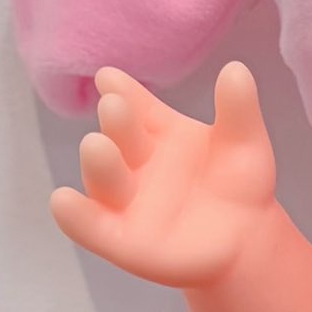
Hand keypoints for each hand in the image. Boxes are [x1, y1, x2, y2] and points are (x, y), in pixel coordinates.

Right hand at [49, 63, 278, 288]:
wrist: (248, 240)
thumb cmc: (239, 185)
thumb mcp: (245, 144)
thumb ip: (238, 111)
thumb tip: (237, 70)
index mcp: (154, 129)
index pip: (135, 104)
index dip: (123, 90)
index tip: (110, 78)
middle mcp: (132, 160)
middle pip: (119, 137)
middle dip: (117, 122)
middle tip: (115, 106)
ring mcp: (125, 200)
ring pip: (103, 180)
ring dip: (97, 164)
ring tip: (97, 146)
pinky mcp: (121, 240)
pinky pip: (91, 227)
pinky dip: (75, 217)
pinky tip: (63, 202)